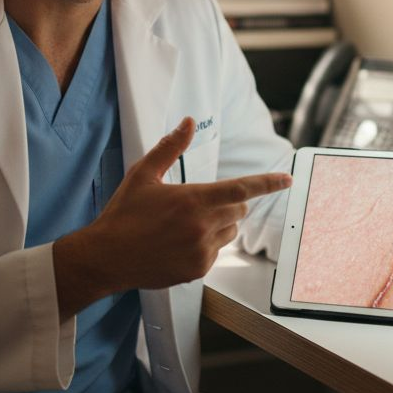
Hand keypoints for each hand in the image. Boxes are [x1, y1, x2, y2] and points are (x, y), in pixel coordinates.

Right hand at [53, 117, 291, 317]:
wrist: (106, 257)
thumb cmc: (124, 213)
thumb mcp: (144, 174)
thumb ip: (171, 147)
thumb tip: (189, 122)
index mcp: (193, 200)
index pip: (241, 188)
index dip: (268, 183)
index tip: (287, 179)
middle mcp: (202, 227)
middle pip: (238, 209)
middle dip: (228, 201)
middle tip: (199, 202)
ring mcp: (201, 252)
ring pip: (230, 232)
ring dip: (219, 224)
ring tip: (184, 224)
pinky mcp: (197, 270)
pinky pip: (216, 253)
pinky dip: (206, 245)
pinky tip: (178, 243)